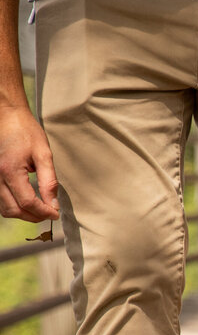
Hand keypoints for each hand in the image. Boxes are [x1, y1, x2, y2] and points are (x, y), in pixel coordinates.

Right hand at [0, 106, 58, 221]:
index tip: (56, 213)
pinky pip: (1, 199)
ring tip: (40, 209)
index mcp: (10, 171)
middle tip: (49, 213)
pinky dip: (15, 205)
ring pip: (5, 208)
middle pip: (13, 210)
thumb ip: (49, 180)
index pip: (27, 202)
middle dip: (33, 216)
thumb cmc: (25, 131)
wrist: (7, 117)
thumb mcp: (44, 154)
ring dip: (23, 213)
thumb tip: (53, 202)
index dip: (43, 212)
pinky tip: (28, 201)